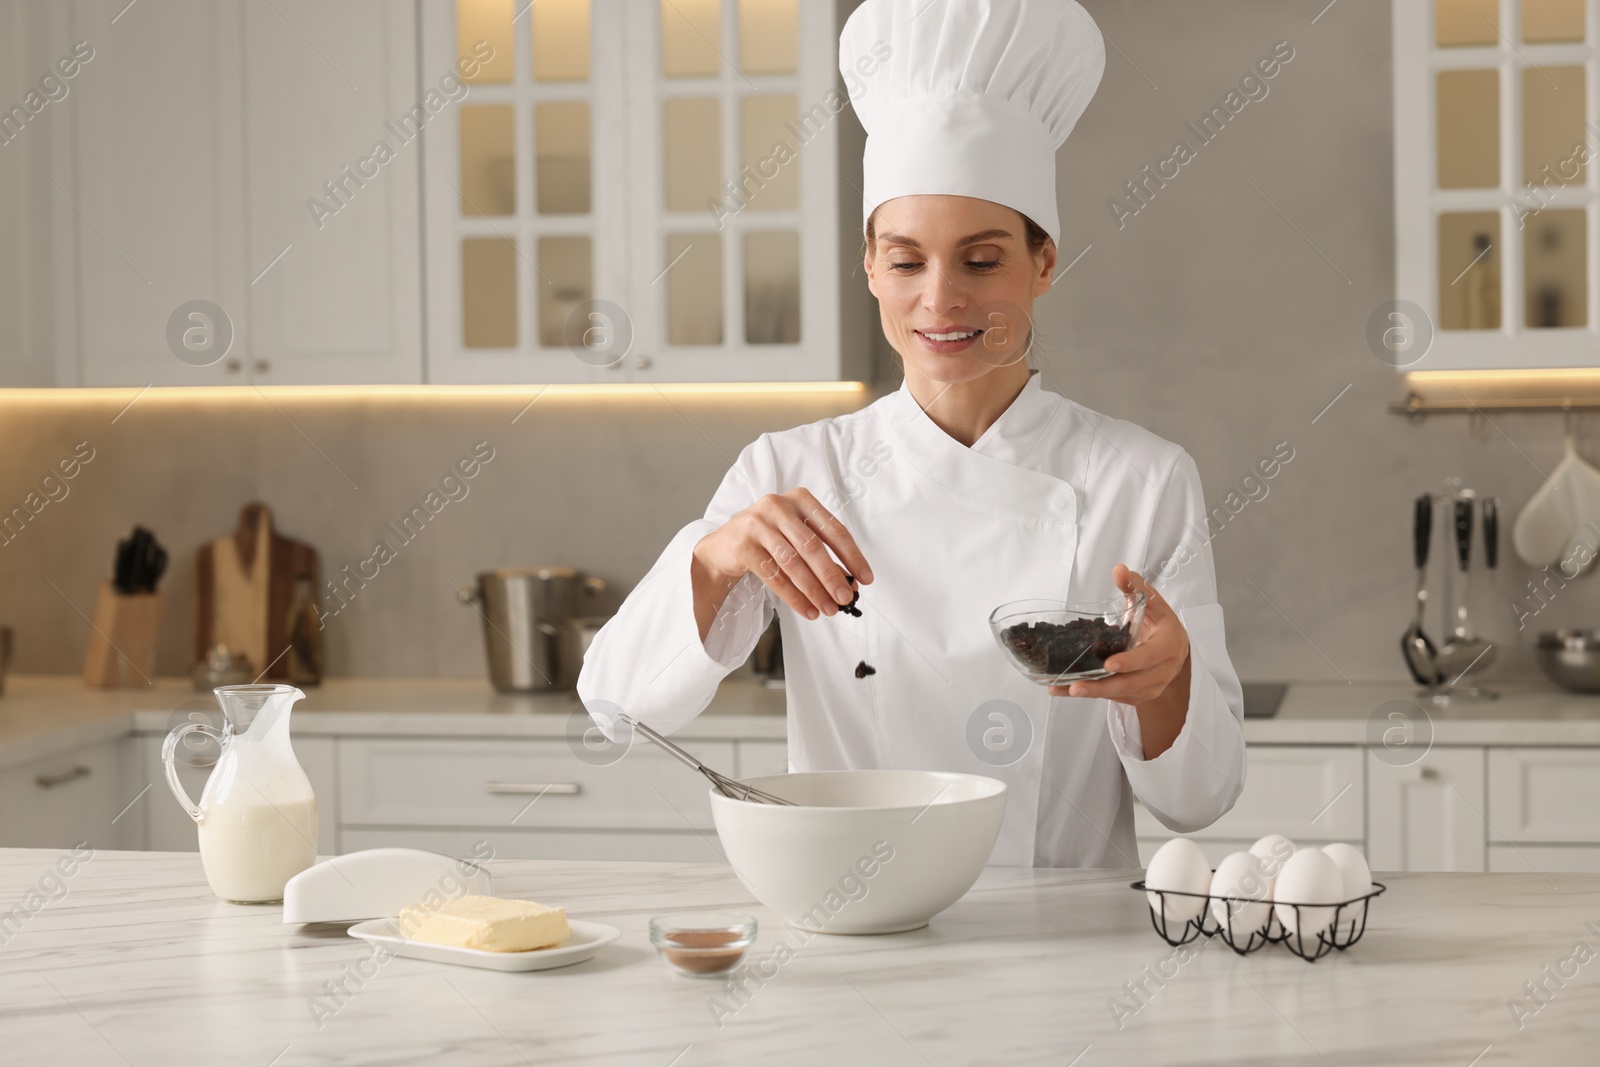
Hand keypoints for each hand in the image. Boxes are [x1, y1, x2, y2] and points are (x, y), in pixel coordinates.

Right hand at [693, 489, 871, 622]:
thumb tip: (850, 582)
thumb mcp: (796, 536)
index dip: (852, 556)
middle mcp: (779, 506)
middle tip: (846, 598)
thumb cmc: (769, 540)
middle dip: (833, 576)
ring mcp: (758, 524)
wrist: (724, 546)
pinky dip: (794, 597)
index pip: (833, 529)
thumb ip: (822, 553)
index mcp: (800, 499)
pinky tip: (808, 610)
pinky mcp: (743, 545)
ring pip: (793, 563)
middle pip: (813, 546)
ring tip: (829, 609)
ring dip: (814, 590)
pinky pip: (774, 576)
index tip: (865, 578)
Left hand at [1049, 565, 1189, 706]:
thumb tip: (1119, 569)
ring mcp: (1149, 687)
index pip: (1149, 656)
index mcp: (1169, 646)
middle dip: (1103, 686)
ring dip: (1091, 693)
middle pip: (1131, 683)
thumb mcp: (1153, 603)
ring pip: (1119, 694)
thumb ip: (1136, 587)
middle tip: (1076, 685)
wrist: (1174, 651)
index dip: (1130, 661)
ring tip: (1064, 689)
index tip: (1109, 664)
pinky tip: (1064, 690)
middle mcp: (1162, 671)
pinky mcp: (1136, 696)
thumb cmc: (1161, 625)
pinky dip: (1090, 694)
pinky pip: (1112, 698)